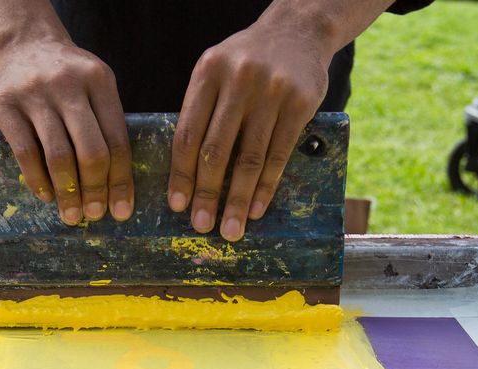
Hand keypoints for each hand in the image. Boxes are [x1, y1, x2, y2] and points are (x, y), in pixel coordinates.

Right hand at [0, 37, 133, 224]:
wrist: (25, 44)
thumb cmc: (68, 79)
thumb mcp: (94, 87)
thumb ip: (106, 124)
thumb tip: (115, 188)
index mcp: (99, 80)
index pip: (117, 140)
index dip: (120, 180)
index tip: (121, 210)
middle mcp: (69, 84)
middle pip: (91, 150)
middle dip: (95, 190)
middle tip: (94, 215)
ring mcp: (34, 92)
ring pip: (58, 155)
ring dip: (67, 192)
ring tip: (71, 215)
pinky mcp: (5, 103)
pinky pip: (25, 152)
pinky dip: (38, 180)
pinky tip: (46, 195)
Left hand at [168, 19, 333, 240]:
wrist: (299, 30)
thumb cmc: (247, 61)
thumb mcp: (217, 71)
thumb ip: (201, 110)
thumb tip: (185, 174)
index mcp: (208, 72)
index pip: (188, 133)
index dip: (181, 174)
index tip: (177, 206)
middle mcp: (238, 80)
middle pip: (216, 150)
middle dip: (207, 194)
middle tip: (201, 226)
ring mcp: (271, 92)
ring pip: (249, 159)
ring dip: (238, 200)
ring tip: (231, 229)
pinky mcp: (300, 104)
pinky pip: (279, 155)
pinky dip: (266, 186)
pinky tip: (257, 208)